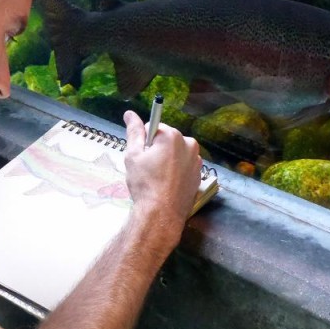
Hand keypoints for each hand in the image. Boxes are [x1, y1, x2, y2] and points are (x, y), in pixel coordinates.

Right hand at [122, 110, 202, 248]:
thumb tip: (130, 114)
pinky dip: (176, 172)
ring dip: (167, 161)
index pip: (153, 128)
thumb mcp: (133, 156)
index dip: (144, 143)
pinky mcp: (199, 174)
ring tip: (157, 179)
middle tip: (147, 170)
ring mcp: (196, 160)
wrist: (161, 214)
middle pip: (167, 140)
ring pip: (176, 154)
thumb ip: (133, 131)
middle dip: (157, 151)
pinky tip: (167, 185)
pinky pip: (184, 166)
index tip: (142, 157)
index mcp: (172, 136)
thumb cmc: (145, 184)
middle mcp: (188, 144)